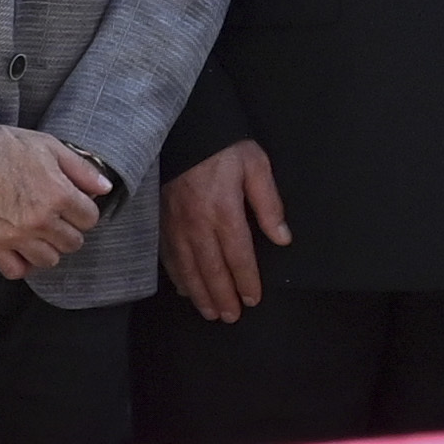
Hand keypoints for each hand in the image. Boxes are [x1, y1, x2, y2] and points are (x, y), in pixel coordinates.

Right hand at [0, 124, 115, 285]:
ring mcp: (15, 235)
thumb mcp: (51, 147)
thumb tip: (105, 188)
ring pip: (49, 260)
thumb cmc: (6, 146)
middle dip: (68, 230)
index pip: (90, 220)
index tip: (73, 205)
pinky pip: (16, 270)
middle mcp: (40, 219)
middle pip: (72, 243)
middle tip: (55, 217)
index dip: (83, 211)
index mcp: (58, 194)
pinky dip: (22, 264)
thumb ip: (82, 169)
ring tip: (39, 232)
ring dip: (48, 248)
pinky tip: (22, 249)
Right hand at [157, 142, 288, 323]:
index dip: (246, 281)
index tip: (253, 299)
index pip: (238, 256)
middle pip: (211, 269)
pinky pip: (169, 256)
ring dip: (200, 294)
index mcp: (224, 210)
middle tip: (232, 317)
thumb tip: (282, 237)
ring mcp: (175, 224)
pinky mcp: (161, 221)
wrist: (183, 127)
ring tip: (211, 312)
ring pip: (188, 268)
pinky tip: (185, 290)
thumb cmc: (221, 146)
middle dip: (223, 296)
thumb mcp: (255, 165)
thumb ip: (269, 203)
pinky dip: (178, 277)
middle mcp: (197, 223)